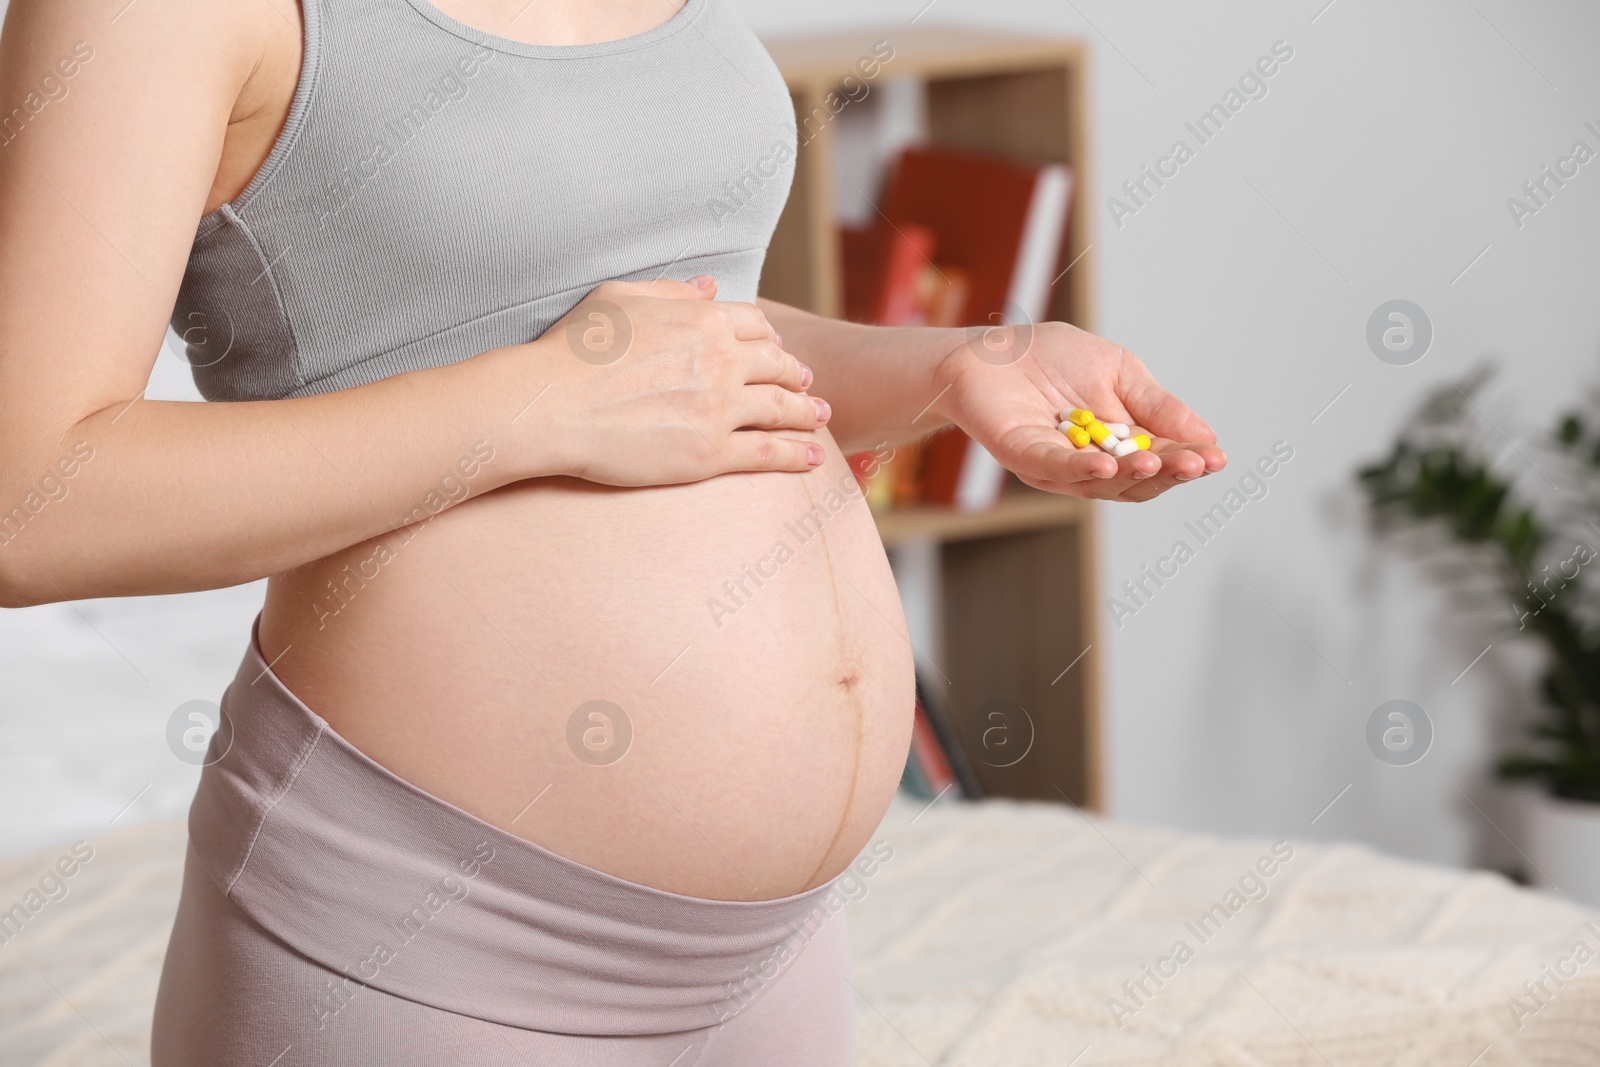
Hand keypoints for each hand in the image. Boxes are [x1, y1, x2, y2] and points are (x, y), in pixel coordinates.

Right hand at [523, 276, 830, 485]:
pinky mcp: (711, 453)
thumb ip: (672, 291)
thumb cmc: (572, 349)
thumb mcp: (620, 297)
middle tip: (807, 385)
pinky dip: (797, 454)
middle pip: (777, 366)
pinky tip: (814, 458)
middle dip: (796, 375)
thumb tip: (711, 287)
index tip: (777, 349)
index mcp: (703, 319)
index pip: (756, 325)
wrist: (549, 404)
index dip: (771, 338)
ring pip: (781, 409)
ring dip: (806, 413)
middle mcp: (721, 360)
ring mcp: (720, 408)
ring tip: (820, 418)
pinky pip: (768, 452)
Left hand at [931, 321, 1225, 501]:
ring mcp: (1059, 466)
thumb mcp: (1119, 371)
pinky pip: (1058, 469)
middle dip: (1169, 472)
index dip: (1189, 461)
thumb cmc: (1052, 358)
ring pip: (1102, 483)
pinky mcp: (1026, 458)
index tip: (1217, 457)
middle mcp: (1092, 463)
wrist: (993, 350)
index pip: (1161, 459)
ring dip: (1133, 474)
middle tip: (1196, 464)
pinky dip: (1083, 469)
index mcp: (1119, 442)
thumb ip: (1157, 404)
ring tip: (1158, 462)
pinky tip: (1108, 466)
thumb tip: (1206, 434)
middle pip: (1137, 481)